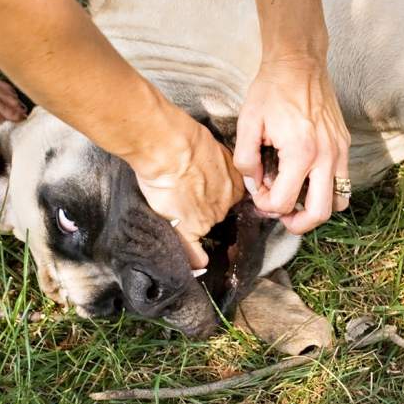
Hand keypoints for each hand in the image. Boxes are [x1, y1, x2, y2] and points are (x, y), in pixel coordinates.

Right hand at [132, 114, 243, 267]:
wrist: (169, 147)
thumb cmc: (186, 140)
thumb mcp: (213, 146)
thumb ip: (217, 159)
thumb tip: (213, 162)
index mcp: (234, 183)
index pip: (231, 197)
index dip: (219, 196)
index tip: (209, 194)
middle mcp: (225, 204)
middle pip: (219, 213)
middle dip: (208, 209)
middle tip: (190, 199)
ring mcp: (207, 218)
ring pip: (205, 228)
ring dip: (196, 226)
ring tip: (179, 213)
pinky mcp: (187, 228)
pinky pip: (194, 253)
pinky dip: (195, 260)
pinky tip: (196, 264)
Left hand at [234, 55, 349, 233]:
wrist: (299, 63)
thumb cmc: (271, 90)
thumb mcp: (247, 123)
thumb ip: (246, 160)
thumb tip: (255, 184)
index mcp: (300, 152)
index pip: (284, 202)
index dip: (266, 205)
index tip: (258, 191)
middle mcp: (326, 156)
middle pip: (319, 213)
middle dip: (296, 222)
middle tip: (281, 214)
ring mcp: (340, 151)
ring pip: (338, 202)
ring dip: (316, 208)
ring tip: (297, 198)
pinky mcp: (345, 144)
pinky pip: (343, 181)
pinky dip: (327, 189)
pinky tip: (308, 178)